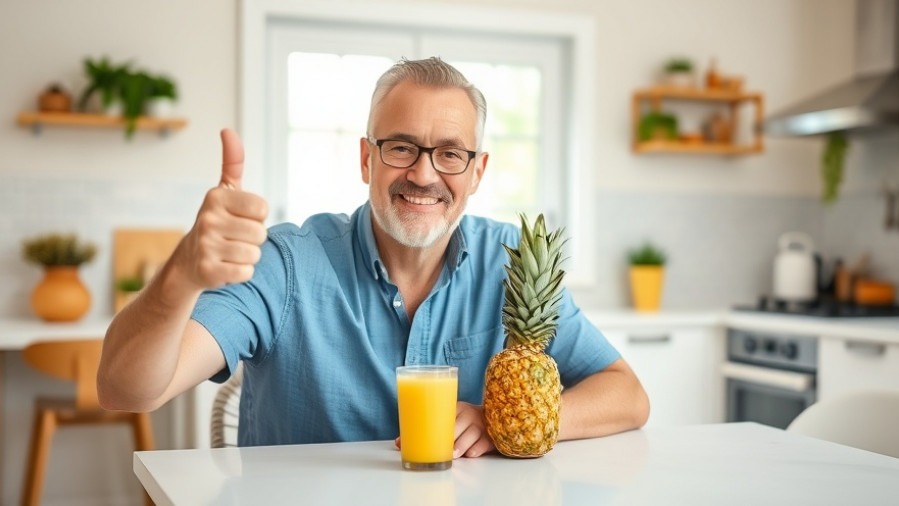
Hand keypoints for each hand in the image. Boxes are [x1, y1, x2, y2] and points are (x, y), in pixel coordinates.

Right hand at [176, 128, 268, 289]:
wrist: (189, 261)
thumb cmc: (217, 221)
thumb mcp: (225, 191)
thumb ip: (232, 162)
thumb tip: (228, 130)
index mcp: (216, 197)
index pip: (262, 209)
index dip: (256, 218)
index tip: (240, 218)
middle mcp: (208, 219)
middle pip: (260, 234)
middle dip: (253, 239)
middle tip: (234, 238)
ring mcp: (206, 245)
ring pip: (254, 254)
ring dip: (247, 257)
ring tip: (230, 252)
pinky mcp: (208, 270)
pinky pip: (246, 273)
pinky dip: (241, 273)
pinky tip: (225, 267)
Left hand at [393, 402, 495, 458]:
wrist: (492, 420)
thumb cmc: (462, 423)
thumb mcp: (447, 420)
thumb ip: (427, 430)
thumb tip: (398, 444)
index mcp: (456, 407)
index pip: (445, 414)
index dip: (433, 425)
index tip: (426, 436)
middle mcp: (469, 414)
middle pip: (459, 424)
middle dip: (450, 438)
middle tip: (442, 449)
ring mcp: (481, 425)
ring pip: (472, 434)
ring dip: (462, 445)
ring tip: (454, 454)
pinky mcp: (491, 437)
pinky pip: (484, 443)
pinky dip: (477, 449)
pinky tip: (471, 453)